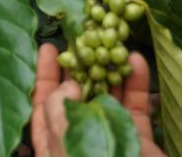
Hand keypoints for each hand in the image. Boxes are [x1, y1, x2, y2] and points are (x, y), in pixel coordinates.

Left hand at [31, 44, 162, 156]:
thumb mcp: (68, 147)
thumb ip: (60, 114)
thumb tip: (67, 85)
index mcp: (54, 148)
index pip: (42, 106)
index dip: (44, 76)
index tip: (50, 48)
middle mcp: (80, 141)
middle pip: (76, 96)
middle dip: (80, 65)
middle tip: (85, 36)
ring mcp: (110, 139)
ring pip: (108, 97)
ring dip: (111, 68)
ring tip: (113, 41)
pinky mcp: (139, 142)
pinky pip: (136, 108)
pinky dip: (137, 84)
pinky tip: (137, 62)